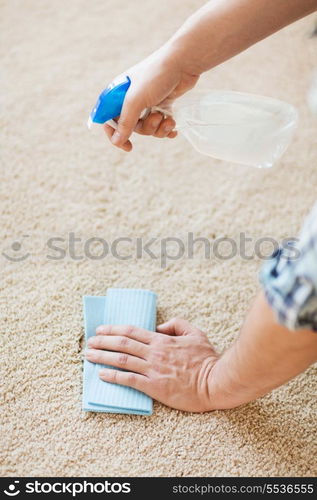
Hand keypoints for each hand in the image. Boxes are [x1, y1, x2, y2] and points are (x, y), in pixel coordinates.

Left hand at [85, 318, 218, 411]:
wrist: (215, 382)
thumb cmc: (207, 359)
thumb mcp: (195, 333)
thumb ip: (176, 325)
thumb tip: (159, 326)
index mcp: (162, 340)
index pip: (132, 331)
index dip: (113, 329)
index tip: (100, 329)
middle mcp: (154, 353)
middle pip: (122, 344)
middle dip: (103, 341)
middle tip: (89, 341)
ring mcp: (153, 370)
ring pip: (122, 360)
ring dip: (103, 357)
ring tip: (89, 355)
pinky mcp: (154, 387)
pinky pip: (129, 380)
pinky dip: (113, 376)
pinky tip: (101, 375)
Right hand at [105, 45, 198, 150]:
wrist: (184, 62)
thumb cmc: (156, 76)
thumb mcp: (136, 100)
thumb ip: (125, 122)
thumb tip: (117, 141)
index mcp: (118, 94)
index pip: (108, 119)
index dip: (115, 135)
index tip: (127, 146)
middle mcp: (131, 99)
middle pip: (132, 127)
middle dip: (146, 128)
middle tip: (156, 118)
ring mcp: (147, 102)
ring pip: (148, 127)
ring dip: (158, 128)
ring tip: (168, 119)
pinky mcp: (162, 104)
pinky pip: (160, 124)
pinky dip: (167, 128)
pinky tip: (174, 128)